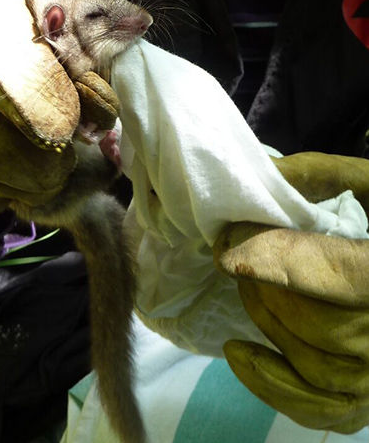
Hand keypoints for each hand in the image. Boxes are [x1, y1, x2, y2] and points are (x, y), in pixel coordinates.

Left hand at [213, 152, 368, 433]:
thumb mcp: (364, 180)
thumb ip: (315, 175)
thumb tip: (260, 174)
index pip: (344, 276)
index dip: (284, 265)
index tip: (229, 254)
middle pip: (326, 327)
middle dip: (268, 290)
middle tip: (235, 257)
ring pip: (318, 368)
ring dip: (266, 325)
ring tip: (242, 287)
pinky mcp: (365, 396)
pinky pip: (320, 409)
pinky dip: (272, 384)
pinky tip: (238, 351)